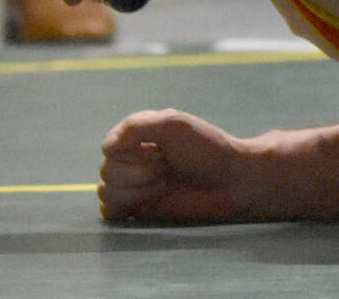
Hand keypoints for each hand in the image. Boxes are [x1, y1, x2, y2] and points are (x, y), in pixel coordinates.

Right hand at [98, 109, 256, 222]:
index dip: (131, 153)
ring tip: (163, 185)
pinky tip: (147, 202)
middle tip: (166, 169)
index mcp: (140, 137)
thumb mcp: (174, 125)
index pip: (109, 148)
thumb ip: (136, 126)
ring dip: (135, 190)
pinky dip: (123, 208)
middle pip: (107, 171)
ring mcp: (136, 186)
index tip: (159, 152)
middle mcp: (134, 160)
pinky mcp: (140, 209)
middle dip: (138, 173)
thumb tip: (106, 148)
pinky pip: (109, 212)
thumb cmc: (208, 149)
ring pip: (106, 192)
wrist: (232, 181)